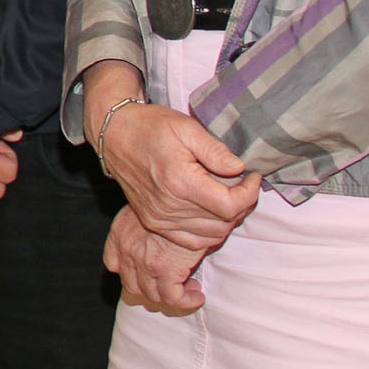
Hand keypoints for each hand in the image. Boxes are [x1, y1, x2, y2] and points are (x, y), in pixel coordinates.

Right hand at [103, 104, 259, 248]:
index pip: (230, 205)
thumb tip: (239, 169)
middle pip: (224, 223)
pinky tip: (213, 214)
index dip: (250, 193)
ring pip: (211, 236)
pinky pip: (192, 241)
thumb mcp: (186, 128)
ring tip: (229, 196)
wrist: (115, 134)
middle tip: (243, 184)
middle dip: (242, 205)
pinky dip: (209, 233)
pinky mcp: (154, 222)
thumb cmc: (150, 127)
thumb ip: (215, 150)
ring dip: (228, 220)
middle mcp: (168, 207)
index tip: (253, 176)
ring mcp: (159, 218)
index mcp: (179, 182)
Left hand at [103, 205, 207, 313]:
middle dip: (151, 289)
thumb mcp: (148, 204)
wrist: (186, 192)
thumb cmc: (174, 195)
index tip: (148, 274)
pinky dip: (186, 301)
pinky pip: (173, 298)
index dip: (129, 273)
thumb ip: (145, 222)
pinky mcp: (165, 270)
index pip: (113, 263)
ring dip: (170, 297)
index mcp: (120, 233)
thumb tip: (155, 237)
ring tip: (189, 288)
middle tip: (172, 285)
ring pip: (152, 295)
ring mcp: (144, 262)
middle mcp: (126, 249)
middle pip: (131, 285)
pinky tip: (197, 295)